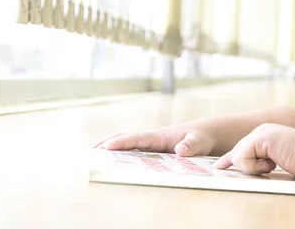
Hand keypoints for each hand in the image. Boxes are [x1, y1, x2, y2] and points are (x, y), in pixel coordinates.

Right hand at [94, 125, 215, 156]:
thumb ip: (191, 146)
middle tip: (91, 152)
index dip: (122, 142)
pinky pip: (133, 150)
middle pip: (126, 138)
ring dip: (110, 148)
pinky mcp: (151, 148)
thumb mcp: (199, 142)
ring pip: (127, 143)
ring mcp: (150, 143)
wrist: (203, 134)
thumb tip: (180, 150)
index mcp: (159, 135)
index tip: (107, 146)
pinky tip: (111, 161)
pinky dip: (120, 153)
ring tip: (93, 156)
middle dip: (108, 143)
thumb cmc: (200, 138)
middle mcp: (151, 137)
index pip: (137, 138)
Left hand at [213, 123, 294, 179]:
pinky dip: (256, 166)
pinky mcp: (259, 138)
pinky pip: (243, 158)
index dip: (231, 158)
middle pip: (237, 153)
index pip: (243, 148)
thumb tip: (251, 169)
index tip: (220, 166)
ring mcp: (260, 133)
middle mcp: (261, 131)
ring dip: (254, 168)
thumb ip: (265, 160)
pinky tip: (273, 162)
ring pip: (238, 157)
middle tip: (251, 168)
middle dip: (241, 165)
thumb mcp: (281, 160)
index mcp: (266, 135)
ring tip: (273, 164)